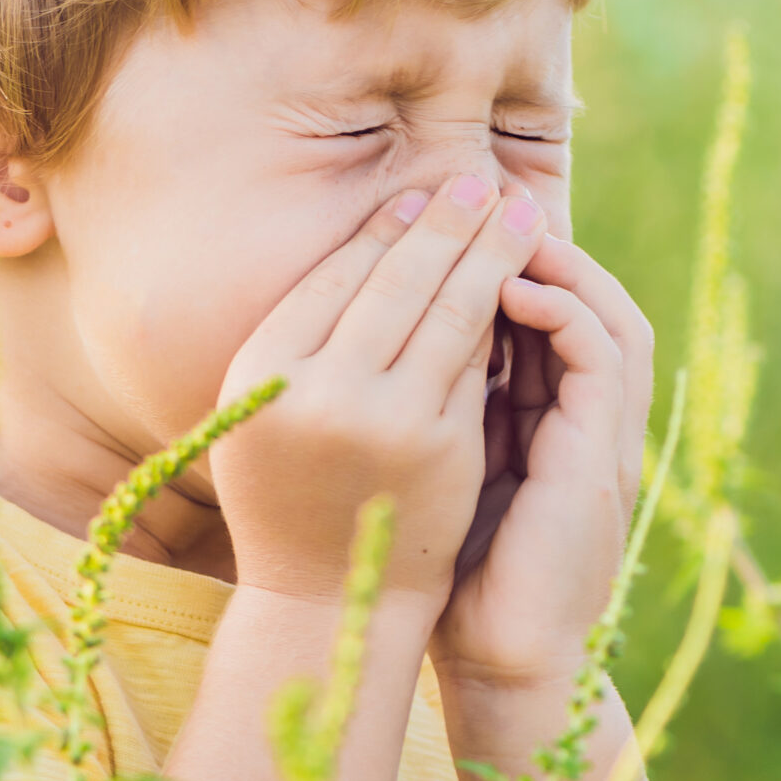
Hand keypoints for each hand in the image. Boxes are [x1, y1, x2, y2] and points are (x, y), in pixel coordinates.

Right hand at [214, 171, 551, 607]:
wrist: (322, 600)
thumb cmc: (289, 492)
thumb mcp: (265, 410)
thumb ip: (304, 339)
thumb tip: (379, 238)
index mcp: (260, 370)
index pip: (336, 277)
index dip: (385, 229)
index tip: (420, 194)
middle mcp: (317, 389)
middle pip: (396, 281)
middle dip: (447, 221)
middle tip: (480, 180)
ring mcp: (384, 419)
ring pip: (448, 312)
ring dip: (488, 252)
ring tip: (516, 212)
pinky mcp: (440, 447)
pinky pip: (475, 363)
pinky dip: (500, 316)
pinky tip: (520, 282)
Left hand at [431, 239, 653, 691]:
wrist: (500, 664)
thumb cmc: (455, 577)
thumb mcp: (442, 470)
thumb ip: (437, 410)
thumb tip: (376, 343)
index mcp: (555, 424)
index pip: (549, 316)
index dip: (509, 263)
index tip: (450, 222)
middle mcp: (590, 425)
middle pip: (589, 300)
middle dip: (538, 244)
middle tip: (481, 197)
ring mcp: (606, 440)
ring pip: (610, 316)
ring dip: (561, 264)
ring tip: (499, 227)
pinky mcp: (605, 460)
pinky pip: (604, 358)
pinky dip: (564, 312)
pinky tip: (509, 290)